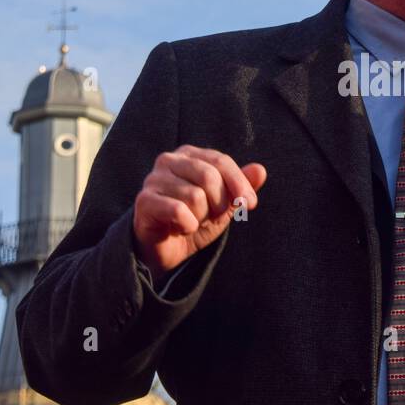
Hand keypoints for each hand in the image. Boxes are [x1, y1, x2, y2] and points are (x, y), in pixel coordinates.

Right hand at [132, 145, 266, 274]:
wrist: (168, 250)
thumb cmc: (196, 220)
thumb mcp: (225, 204)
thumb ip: (242, 186)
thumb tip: (260, 170)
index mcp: (189, 155)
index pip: (221, 161)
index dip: (239, 184)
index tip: (250, 205)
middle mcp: (169, 160)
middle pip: (209, 177)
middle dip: (219, 203)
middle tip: (212, 216)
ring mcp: (153, 179)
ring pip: (195, 197)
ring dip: (201, 217)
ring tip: (193, 221)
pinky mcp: (144, 200)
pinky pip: (178, 210)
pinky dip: (188, 225)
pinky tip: (182, 228)